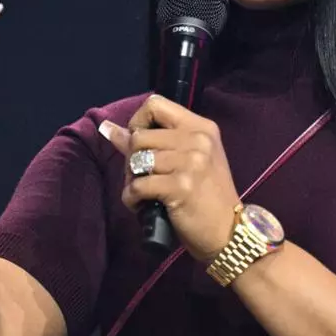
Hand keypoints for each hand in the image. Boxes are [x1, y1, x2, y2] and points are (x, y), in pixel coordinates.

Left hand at [100, 95, 241, 261]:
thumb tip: (107, 128)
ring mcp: (191, 162)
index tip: (141, 144)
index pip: (155, 104)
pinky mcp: (181, 186)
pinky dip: (132, 199)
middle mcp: (197, 139)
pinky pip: (137, 186)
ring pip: (136, 160)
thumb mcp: (186, 160)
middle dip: (132, 159)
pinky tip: (142, 205)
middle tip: (142, 177)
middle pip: (140, 135)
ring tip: (143, 192)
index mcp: (201, 127)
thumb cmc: (206, 196)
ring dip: (131, 180)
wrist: (228, 231)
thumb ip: (150, 141)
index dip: (138, 122)